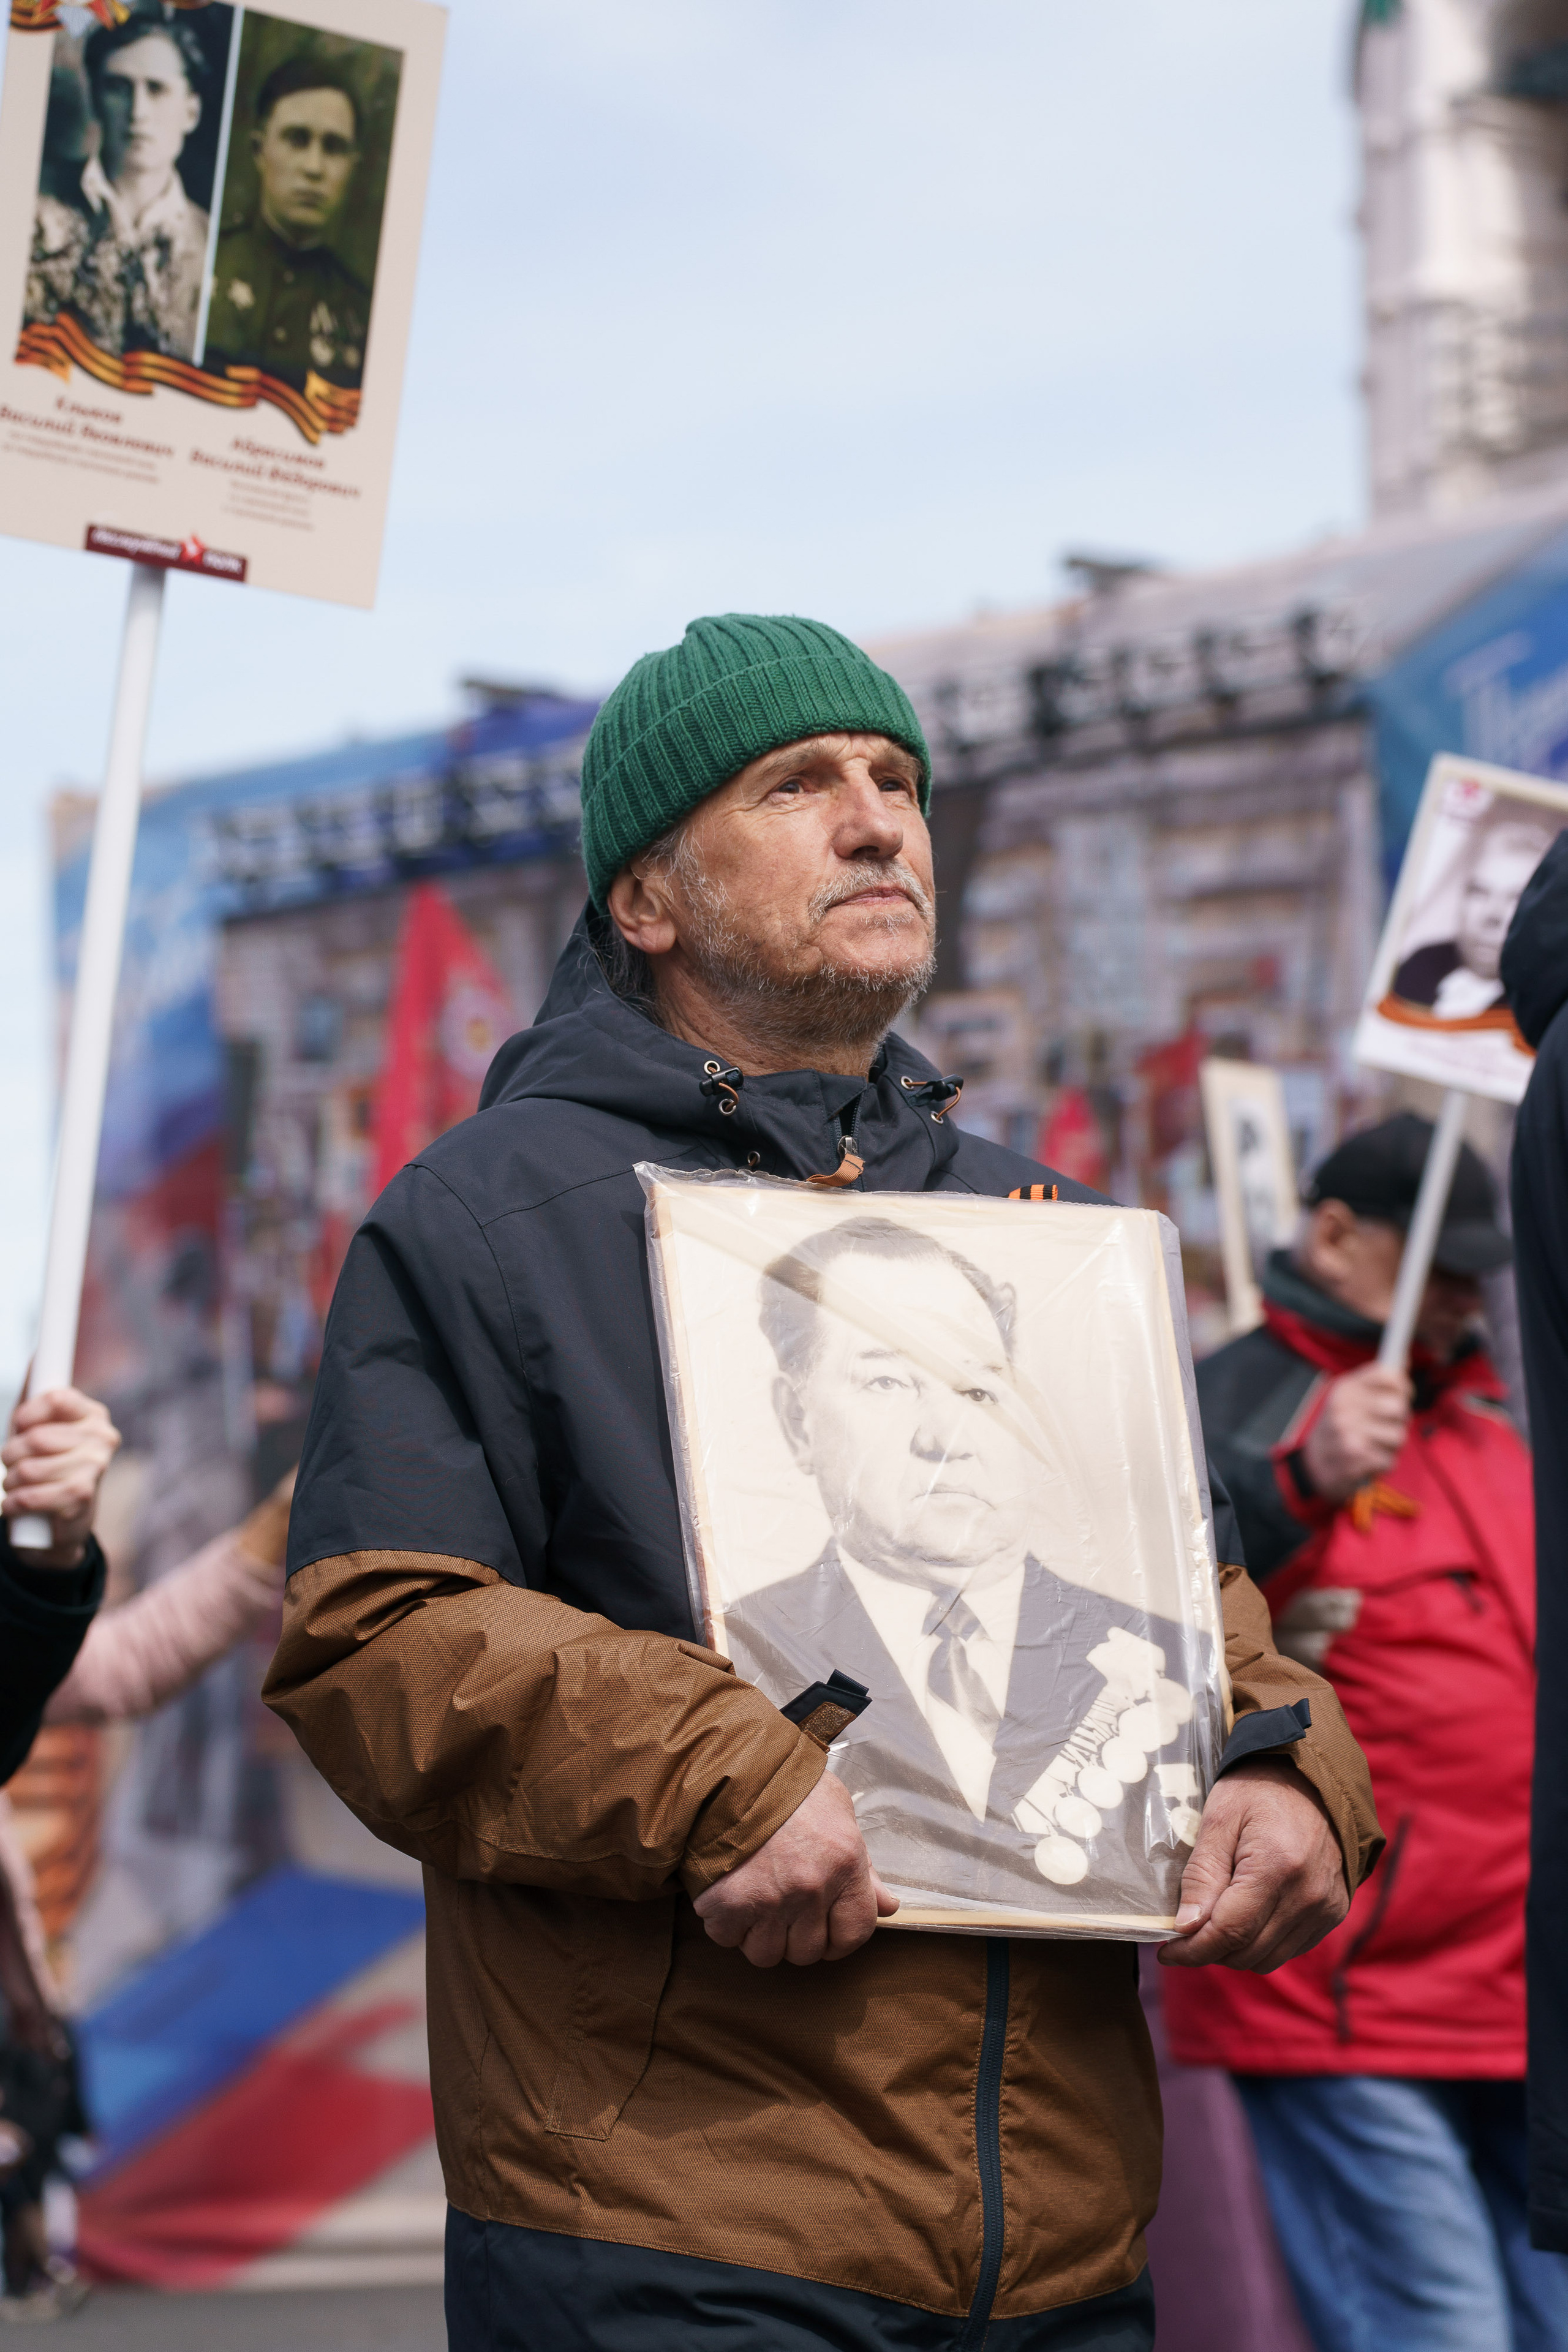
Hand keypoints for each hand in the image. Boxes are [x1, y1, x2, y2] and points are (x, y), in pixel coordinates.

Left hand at [2, 1387, 120, 1566]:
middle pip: (36, 1437)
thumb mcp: (38, 1427)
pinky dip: (12, 1503)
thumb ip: (37, 1393)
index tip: (19, 1426)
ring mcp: (96, 1467)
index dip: (26, 1413)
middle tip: (14, 1464)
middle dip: (10, 1454)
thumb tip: (38, 1354)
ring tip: (16, 1485)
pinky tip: (15, 1504)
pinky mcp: (82, 1497)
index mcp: (93, 1414)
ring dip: (10, 1481)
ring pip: (28, 1469)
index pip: (55, 1398)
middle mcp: (102, 1437)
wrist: (61, 1524)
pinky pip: (30, 1496)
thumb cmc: (46, 1466)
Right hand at [692, 1771, 898, 1966]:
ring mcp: (768, 1899)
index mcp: (845, 1863)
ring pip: (767, 1954)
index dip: (839, 1939)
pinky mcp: (728, 1904)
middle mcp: (811, 1888)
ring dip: (759, 1934)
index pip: (855, 1933)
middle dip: (795, 1935)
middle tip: (782, 1904)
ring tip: (754, 1898)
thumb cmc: (785, 1786)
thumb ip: (863, 1866)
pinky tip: (728, 1893)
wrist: (728, 1767)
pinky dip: (726, 1924)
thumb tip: (887, 1906)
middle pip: (808, 1951)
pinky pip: (728, 1939)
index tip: (824, 1930)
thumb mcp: (837, 1811)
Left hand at [1156, 1755, 1348, 1972]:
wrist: (1315, 1778)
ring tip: (1215, 1922)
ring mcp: (1326, 1907)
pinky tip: (1246, 1918)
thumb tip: (1185, 1927)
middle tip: (1185, 1932)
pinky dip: (1262, 1943)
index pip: (1230, 1931)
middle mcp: (1309, 1895)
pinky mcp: (1334, 1912)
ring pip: (1268, 1959)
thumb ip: (1202, 1874)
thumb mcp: (1219, 1819)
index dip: (1193, 1949)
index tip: (1166, 1952)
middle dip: (1209, 1950)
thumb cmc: (1259, 1789)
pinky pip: (1290, 1949)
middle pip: (1247, 1952)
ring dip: (1235, 1951)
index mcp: (1277, 1866)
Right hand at [1301, 1363, 1409, 1502]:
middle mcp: (1345, 1407)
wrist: (1314, 1464)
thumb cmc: (1338, 1428)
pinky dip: (1383, 1463)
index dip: (1403, 1386)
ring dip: (1392, 1445)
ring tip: (1375, 1444)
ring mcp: (1349, 1433)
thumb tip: (1403, 1359)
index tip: (1402, 1395)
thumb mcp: (1349, 1398)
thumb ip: (1375, 1382)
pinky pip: (1390, 1460)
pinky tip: (1368, 1460)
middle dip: (1399, 1420)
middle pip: (1398, 1407)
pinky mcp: (1355, 1458)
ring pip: (1398, 1435)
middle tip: (1385, 1425)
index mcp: (1345, 1389)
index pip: (1388, 1375)